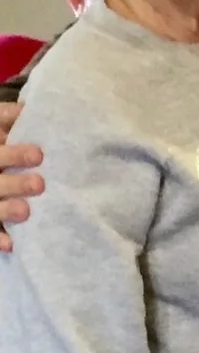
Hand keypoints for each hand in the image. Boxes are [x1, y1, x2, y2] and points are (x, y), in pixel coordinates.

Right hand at [0, 102, 43, 252]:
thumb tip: (31, 109)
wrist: (0, 167)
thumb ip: (9, 118)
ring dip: (5, 208)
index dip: (15, 149)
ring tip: (26, 212)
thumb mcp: (0, 128)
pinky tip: (12, 244)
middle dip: (14, 180)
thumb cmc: (2, 145)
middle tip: (39, 184)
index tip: (40, 155)